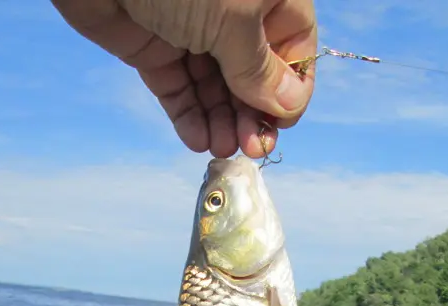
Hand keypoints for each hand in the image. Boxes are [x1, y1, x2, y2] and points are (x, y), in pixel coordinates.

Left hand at [51, 0, 316, 158]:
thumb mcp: (235, 19)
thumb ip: (260, 67)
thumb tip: (290, 105)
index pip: (292, 47)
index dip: (290, 89)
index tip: (280, 125)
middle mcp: (233, 12)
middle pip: (253, 74)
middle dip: (252, 113)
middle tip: (251, 149)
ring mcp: (191, 30)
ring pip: (215, 87)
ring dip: (222, 122)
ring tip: (223, 149)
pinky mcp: (154, 47)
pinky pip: (179, 89)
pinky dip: (189, 117)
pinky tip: (198, 141)